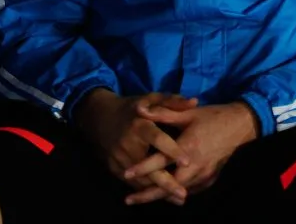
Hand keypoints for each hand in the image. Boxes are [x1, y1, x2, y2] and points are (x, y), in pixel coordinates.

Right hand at [74, 89, 197, 204]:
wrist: (100, 117)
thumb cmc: (133, 108)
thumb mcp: (151, 98)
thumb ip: (172, 101)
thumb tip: (195, 101)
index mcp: (139, 125)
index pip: (158, 139)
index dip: (172, 150)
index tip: (187, 162)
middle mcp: (127, 144)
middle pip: (148, 167)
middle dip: (166, 182)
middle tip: (183, 193)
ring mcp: (118, 158)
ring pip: (140, 179)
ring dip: (158, 191)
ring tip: (178, 198)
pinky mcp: (114, 168)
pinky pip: (132, 183)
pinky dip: (146, 190)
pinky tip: (161, 196)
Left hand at [123, 101, 258, 204]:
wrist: (241, 125)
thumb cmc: (213, 116)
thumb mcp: (188, 113)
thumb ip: (164, 113)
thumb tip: (141, 110)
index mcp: (188, 146)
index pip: (161, 161)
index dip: (142, 168)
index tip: (126, 173)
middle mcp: (196, 164)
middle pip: (168, 186)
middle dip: (147, 194)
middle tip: (129, 199)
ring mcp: (205, 173)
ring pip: (179, 191)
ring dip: (161, 196)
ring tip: (142, 198)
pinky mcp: (211, 178)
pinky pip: (192, 189)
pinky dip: (178, 192)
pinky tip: (167, 193)